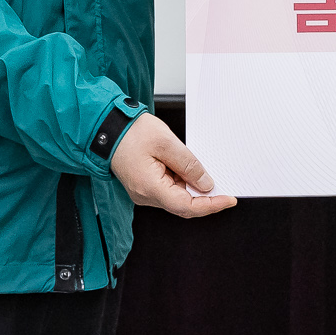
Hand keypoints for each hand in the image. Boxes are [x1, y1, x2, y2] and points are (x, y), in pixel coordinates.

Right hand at [111, 112, 236, 217]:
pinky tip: (188, 169)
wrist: (107, 128)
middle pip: (183, 205)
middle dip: (205, 197)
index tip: (228, 200)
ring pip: (177, 198)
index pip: (187, 207)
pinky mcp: (144, 186)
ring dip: (193, 188)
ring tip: (202, 169)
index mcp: (150, 187)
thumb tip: (206, 184)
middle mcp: (145, 196)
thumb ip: (189, 164)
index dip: (211, 205)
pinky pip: (169, 190)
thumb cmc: (131, 132)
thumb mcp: (166, 142)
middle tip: (223, 184)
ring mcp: (144, 193)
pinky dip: (182, 183)